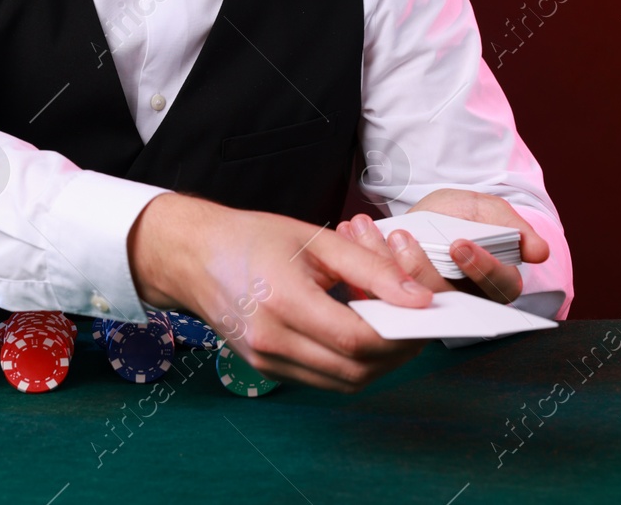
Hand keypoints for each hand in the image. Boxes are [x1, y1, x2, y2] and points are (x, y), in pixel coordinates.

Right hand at [127, 192, 433, 392]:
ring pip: (346, 382)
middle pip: (357, 370)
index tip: (425, 313)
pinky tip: (356, 331)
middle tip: (415, 320)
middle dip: (397, 349)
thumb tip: (418, 298)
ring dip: (378, 361)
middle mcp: (272, 341)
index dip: (401, 331)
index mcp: (283, 302)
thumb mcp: (315, 238)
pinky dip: (351, 363)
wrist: (194, 256)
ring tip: (387, 324)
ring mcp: (266, 362)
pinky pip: (325, 380)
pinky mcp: (267, 370)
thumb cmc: (252, 238)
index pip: (359, 339)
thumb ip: (370, 268)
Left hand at [337, 188, 549, 304]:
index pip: (496, 287)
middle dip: (420, 267)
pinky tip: (353, 232)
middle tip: (402, 238)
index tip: (459, 244)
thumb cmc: (462, 215)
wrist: (430, 214)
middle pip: (446, 296)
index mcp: (493, 282)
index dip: (478, 267)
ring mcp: (427, 303)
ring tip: (371, 231)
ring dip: (384, 262)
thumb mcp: (487, 210)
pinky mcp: (395, 301)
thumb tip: (540, 250)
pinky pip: (378, 290)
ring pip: (408, 296)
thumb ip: (512, 226)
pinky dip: (361, 260)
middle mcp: (463, 300)